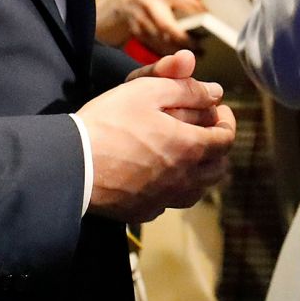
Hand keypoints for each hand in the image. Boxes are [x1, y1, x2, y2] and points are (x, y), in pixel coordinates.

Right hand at [79, 48, 235, 220]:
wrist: (72, 165)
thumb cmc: (110, 122)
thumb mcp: (148, 90)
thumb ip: (187, 89)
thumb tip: (215, 93)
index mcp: (190, 148)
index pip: (227, 139)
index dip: (227, 120)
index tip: (217, 109)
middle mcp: (183, 179)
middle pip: (219, 168)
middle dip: (217, 146)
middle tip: (203, 129)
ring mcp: (163, 200)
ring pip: (197, 190)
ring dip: (199, 170)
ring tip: (184, 152)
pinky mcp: (142, 212)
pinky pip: (169, 202)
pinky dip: (172, 187)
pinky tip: (158, 174)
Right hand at [95, 0, 208, 52]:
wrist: (119, 3)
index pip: (184, 1)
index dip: (200, 13)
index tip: (213, 23)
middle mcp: (149, 4)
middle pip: (168, 25)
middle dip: (185, 39)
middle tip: (202, 46)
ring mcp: (140, 20)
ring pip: (161, 39)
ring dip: (179, 49)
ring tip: (198, 54)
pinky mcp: (137, 34)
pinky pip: (154, 46)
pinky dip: (167, 53)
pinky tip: (180, 59)